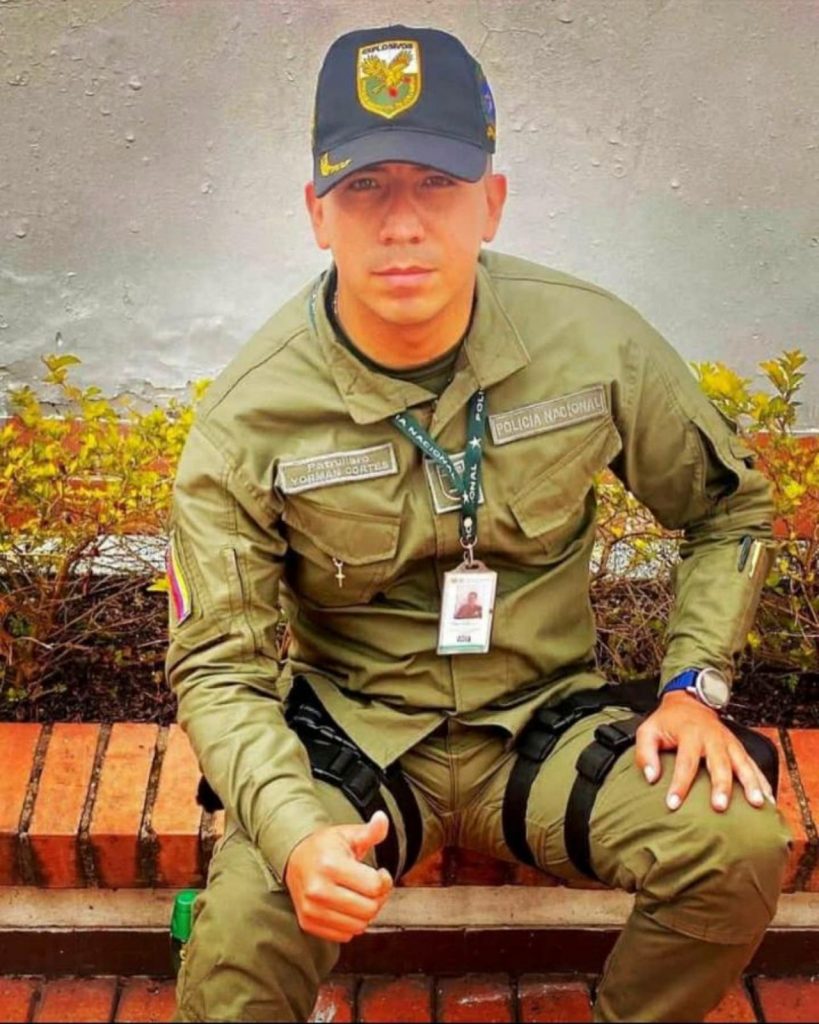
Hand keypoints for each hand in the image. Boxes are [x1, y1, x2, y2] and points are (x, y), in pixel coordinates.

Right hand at [284, 810, 392, 942]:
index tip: (381, 874)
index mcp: (331, 865)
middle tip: (373, 887)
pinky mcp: (308, 923)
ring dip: (365, 913)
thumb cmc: (325, 846)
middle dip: (378, 898)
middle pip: (369, 909)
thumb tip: (382, 819)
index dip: (385, 881)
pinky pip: (344, 936)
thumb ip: (370, 831)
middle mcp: (318, 889)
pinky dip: (351, 924)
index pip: (375, 886)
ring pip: (358, 926)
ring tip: (361, 896)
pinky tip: (347, 907)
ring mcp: (311, 909)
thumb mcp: (348, 834)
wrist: (294, 858)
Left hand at [635, 691, 775, 812]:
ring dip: (751, 784)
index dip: (679, 784)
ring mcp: (729, 743)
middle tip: (720, 806)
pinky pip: (753, 765)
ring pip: (743, 764)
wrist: (690, 702)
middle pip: (719, 763)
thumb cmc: (667, 722)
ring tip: (757, 804)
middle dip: (721, 786)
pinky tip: (769, 799)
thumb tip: (650, 777)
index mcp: (690, 734)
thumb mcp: (648, 730)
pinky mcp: (738, 748)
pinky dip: (762, 781)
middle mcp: (712, 738)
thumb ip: (645, 753)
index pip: (685, 762)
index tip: (673, 804)